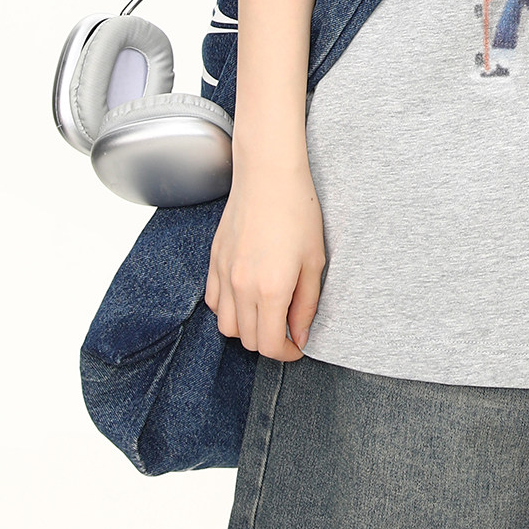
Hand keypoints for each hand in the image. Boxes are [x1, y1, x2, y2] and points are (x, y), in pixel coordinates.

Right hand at [205, 159, 325, 359]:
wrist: (268, 175)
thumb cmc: (298, 211)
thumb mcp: (314, 260)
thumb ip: (307, 304)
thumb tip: (300, 334)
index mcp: (271, 289)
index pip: (268, 345)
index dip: (285, 354)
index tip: (297, 346)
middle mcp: (241, 287)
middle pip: (247, 340)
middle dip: (269, 342)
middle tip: (287, 329)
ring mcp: (223, 274)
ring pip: (226, 326)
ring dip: (247, 328)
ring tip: (267, 313)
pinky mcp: (214, 261)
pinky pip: (214, 302)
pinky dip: (229, 309)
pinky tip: (247, 295)